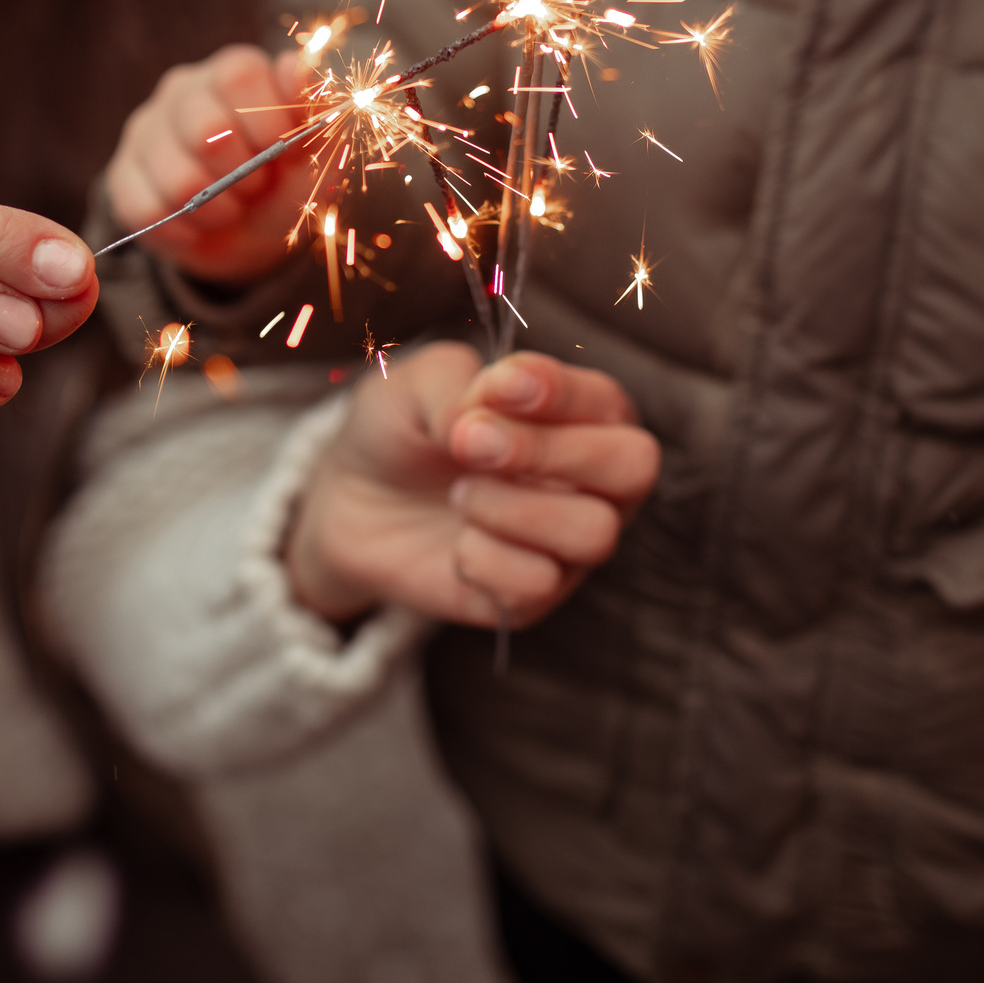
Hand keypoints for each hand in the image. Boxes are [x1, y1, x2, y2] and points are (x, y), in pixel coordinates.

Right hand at [105, 45, 316, 283]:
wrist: (252, 236)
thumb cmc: (285, 180)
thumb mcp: (313, 149)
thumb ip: (313, 108)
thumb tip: (296, 68)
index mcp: (231, 71)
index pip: (240, 75)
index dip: (268, 124)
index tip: (282, 152)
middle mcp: (182, 90)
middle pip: (206, 130)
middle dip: (244, 175)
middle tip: (255, 184)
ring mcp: (144, 131)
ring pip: (179, 180)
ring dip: (217, 209)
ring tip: (229, 205)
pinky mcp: (121, 176)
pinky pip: (149, 212)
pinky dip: (185, 230)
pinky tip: (198, 222)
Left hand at [284, 343, 659, 627]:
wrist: (350, 501)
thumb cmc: (403, 429)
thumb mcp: (417, 384)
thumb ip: (460, 388)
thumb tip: (486, 424)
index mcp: (580, 415)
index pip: (608, 403)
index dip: (560, 393)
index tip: (496, 388)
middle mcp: (593, 481)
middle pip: (633, 468)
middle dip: (550, 451)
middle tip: (471, 442)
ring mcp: (568, 544)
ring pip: (593, 532)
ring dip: (513, 507)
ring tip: (458, 494)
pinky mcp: (534, 598)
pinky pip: (539, 584)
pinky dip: (486, 559)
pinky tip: (457, 545)